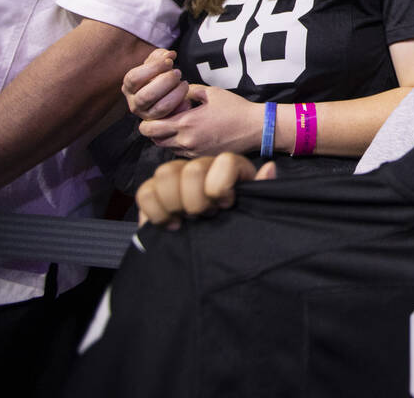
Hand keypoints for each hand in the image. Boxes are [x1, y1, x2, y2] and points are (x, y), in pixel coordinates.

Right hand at [122, 48, 190, 119]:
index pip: (134, 78)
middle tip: (178, 73)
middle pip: (146, 95)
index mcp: (129, 86)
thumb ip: (160, 56)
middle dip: (166, 82)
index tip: (170, 61)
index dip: (153, 68)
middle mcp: (134, 103)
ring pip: (161, 107)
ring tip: (184, 83)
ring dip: (176, 94)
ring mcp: (146, 115)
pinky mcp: (160, 122)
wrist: (163, 93)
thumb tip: (169, 55)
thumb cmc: (157, 75)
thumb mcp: (155, 63)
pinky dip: (181, 106)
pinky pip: (173, 117)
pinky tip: (188, 98)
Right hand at [135, 153, 276, 228]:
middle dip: (197, 200)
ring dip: (175, 203)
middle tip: (205, 216)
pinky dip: (154, 211)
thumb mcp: (255, 209)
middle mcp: (201, 167)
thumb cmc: (237, 226)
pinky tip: (170, 225)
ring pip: (164, 173)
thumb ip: (263, 190)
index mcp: (229, 168)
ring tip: (186, 221)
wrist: (214, 251)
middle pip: (191, 169)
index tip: (225, 206)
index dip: (221, 187)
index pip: (224, 161)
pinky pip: (144, 192)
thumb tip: (269, 168)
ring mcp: (176, 177)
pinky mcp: (154, 193)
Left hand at [138, 85, 263, 157]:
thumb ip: (189, 91)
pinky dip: (179, 145)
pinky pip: (181, 153)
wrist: (256, 128)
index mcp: (186, 123)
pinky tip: (190, 135)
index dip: (147, 121)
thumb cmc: (235, 108)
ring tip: (177, 127)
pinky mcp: (202, 158)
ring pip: (167, 148)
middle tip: (161, 120)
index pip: (150, 128)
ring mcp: (194, 152)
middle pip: (155, 140)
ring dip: (167, 138)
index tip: (154, 113)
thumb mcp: (211, 93)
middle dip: (154, 130)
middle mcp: (186, 141)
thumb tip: (175, 93)